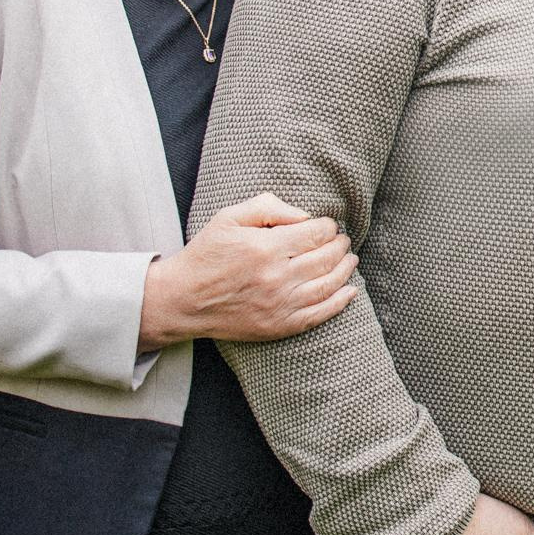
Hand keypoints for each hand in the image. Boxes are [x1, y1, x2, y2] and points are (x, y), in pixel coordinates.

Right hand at [138, 193, 358, 351]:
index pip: (317, 233)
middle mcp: (277, 277)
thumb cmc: (207, 254)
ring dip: (346, 269)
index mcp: (267, 247)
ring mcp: (280, 305)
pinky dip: (340, 302)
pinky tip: (350, 291)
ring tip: (350, 259)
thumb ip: (268, 208)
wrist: (183, 300)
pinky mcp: (279, 326)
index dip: (328, 226)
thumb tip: (305, 215)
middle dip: (340, 245)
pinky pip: (319, 315)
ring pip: (329, 284)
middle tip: (342, 240)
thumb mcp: (229, 218)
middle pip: (327, 257)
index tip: (327, 225)